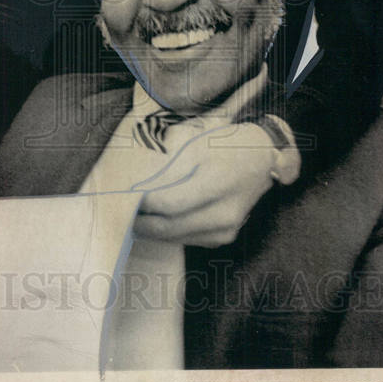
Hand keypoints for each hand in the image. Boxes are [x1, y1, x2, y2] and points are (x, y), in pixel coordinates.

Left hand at [134, 122, 300, 247]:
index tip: (127, 194)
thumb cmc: (226, 144)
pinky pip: (187, 239)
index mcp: (219, 182)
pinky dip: (167, 231)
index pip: (171, 203)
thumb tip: (140, 182)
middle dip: (141, 220)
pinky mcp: (223, 237)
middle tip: (120, 211)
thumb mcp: (197, 142)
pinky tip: (154, 220)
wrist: (262, 158)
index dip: (145, 203)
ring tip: (132, 215)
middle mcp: (225, 212)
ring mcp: (226, 229)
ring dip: (150, 229)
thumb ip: (168, 164)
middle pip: (170, 225)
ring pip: (176, 236)